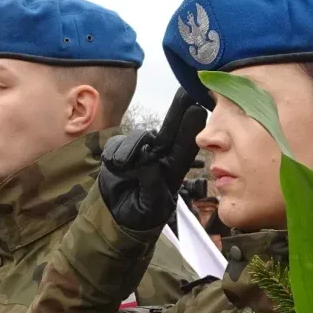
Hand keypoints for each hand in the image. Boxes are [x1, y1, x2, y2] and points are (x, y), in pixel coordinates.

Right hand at [98, 89, 206, 230]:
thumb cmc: (139, 217)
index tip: (198, 110)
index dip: (190, 129)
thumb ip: (152, 185)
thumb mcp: (150, 208)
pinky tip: (116, 165)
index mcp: (172, 172)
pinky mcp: (120, 152)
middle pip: (169, 131)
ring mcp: (139, 153)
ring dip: (131, 148)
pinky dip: (116, 152)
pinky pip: (119, 143)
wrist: (114, 219)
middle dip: (178, 112)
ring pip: (140, 137)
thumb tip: (148, 159)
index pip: (183, 148)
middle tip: (186, 93)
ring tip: (123, 167)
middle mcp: (158, 158)